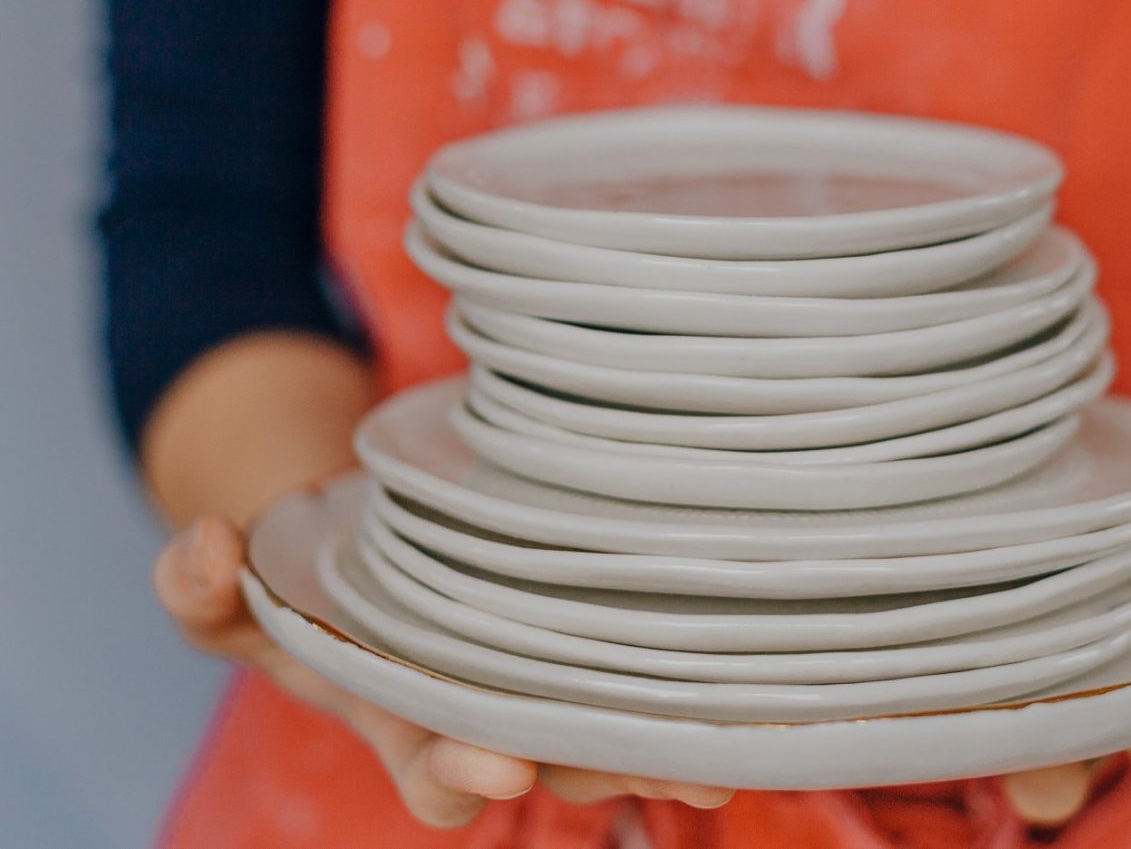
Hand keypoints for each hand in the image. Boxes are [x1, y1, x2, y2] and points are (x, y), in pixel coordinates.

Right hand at [155, 517, 733, 828]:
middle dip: (589, 767)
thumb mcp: (234, 593)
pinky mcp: (589, 632)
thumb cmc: (301, 581)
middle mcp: (487, 715)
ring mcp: (545, 679)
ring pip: (607, 728)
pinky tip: (739, 687)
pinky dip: (684, 686)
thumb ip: (200, 589)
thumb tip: (207, 546)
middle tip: (638, 762)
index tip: (491, 767)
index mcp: (403, 722)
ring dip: (658, 741)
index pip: (435, 774)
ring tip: (711, 743)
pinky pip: (640, 671)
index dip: (461, 779)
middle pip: (547, 763)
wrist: (367, 541)